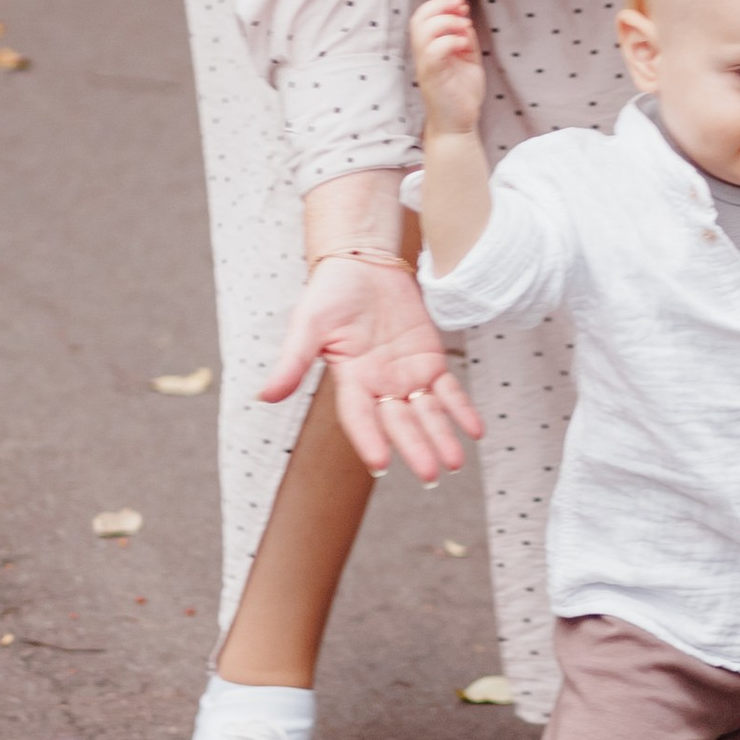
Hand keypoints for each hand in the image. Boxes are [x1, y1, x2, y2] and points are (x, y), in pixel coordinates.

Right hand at [260, 252, 484, 478]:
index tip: (381, 463)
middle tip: (430, 475)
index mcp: (350, 380)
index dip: (370, 439)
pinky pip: (449, 390)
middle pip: (399, 422)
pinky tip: (475, 430)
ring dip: (442, 437)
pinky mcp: (429, 360)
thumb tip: (264, 397)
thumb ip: (292, 362)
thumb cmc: (330, 293)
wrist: (363, 265)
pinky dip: (462, 409)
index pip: (360, 417)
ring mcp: (406, 374)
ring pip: (427, 413)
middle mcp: (380, 385)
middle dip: (415, 448)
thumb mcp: (307, 325)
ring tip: (454, 462)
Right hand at [410, 0, 485, 140]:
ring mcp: (425, 65)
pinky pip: (433, 51)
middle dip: (441, 6)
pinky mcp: (432, 77)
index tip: (461, 4)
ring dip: (447, 23)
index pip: (423, 16)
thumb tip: (465, 21)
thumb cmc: (462, 94)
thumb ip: (465, 40)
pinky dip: (451, 41)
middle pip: (418, 19)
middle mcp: (423, 54)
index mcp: (430, 48)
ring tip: (465, 27)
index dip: (440, 4)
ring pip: (422, 32)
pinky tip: (465, 46)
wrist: (459, 125)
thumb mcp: (468, 60)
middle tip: (462, 9)